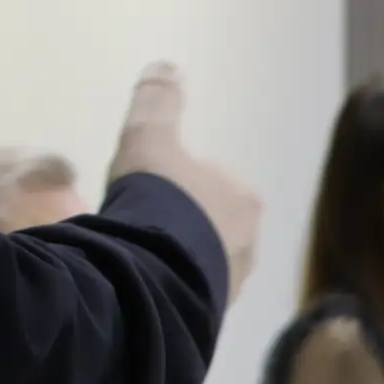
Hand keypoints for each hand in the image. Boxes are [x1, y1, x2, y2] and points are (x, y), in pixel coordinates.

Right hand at [107, 62, 261, 301]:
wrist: (150, 274)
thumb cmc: (159, 200)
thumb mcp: (149, 139)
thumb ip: (158, 103)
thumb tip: (166, 66)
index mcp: (245, 198)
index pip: (214, 182)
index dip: (178, 183)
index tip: (149, 190)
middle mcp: (249, 244)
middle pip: (209, 225)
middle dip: (180, 225)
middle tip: (138, 224)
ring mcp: (230, 286)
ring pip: (200, 264)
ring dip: (173, 259)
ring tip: (133, 256)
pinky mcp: (207, 317)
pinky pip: (185, 294)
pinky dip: (166, 287)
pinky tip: (138, 284)